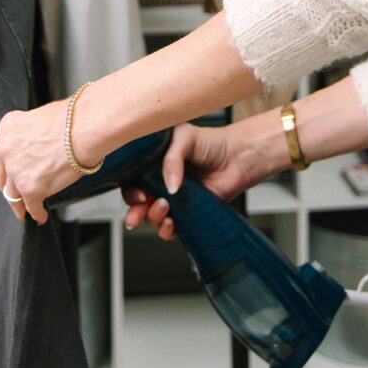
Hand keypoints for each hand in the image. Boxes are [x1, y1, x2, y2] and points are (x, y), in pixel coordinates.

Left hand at [0, 98, 97, 224]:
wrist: (83, 129)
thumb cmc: (72, 119)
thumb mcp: (41, 116)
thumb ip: (31, 133)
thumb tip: (39, 144)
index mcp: (8, 127)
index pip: (1, 152)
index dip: (8, 164)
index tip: (12, 171)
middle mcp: (6, 149)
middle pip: (3, 175)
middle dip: (10, 185)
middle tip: (16, 192)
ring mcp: (16, 171)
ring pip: (13, 195)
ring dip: (19, 204)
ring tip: (25, 210)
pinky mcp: (30, 189)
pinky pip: (31, 206)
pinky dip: (36, 213)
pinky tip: (41, 215)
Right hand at [122, 121, 274, 239]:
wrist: (238, 157)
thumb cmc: (212, 142)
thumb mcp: (185, 137)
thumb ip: (171, 158)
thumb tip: (168, 186)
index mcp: (153, 163)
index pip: (132, 180)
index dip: (130, 190)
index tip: (138, 194)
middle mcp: (160, 182)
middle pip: (137, 203)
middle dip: (135, 210)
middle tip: (141, 208)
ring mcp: (173, 199)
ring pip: (151, 217)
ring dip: (152, 217)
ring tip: (164, 207)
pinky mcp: (187, 214)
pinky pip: (171, 228)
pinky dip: (166, 230)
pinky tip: (171, 223)